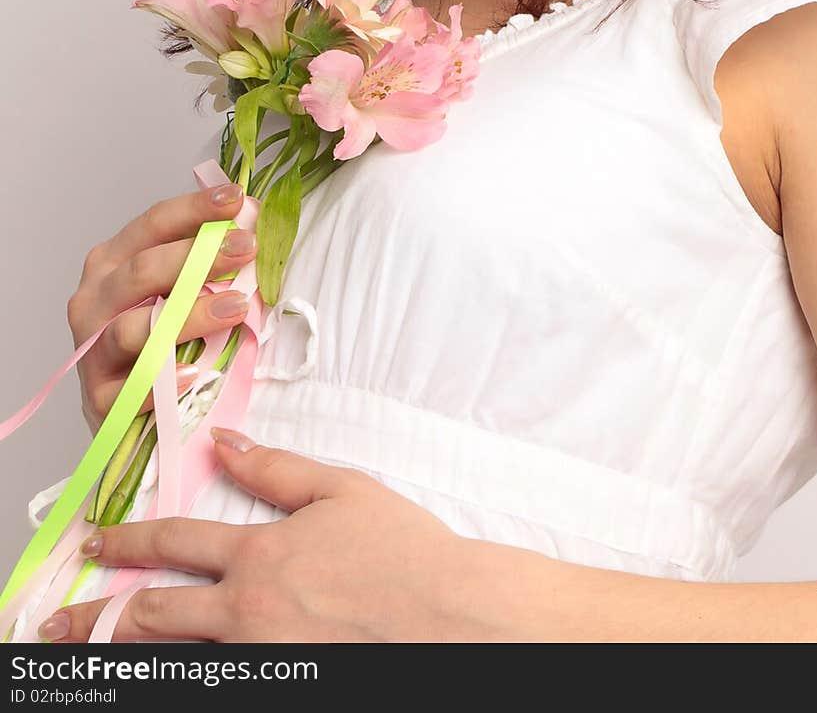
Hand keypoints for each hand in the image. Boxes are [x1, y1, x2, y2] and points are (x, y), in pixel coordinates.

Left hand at [38, 431, 483, 642]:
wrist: (448, 618)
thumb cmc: (403, 553)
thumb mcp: (341, 489)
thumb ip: (276, 468)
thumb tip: (226, 442)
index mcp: (258, 557)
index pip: (174, 544)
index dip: (128, 540)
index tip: (96, 539)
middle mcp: (246, 615)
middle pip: (153, 617)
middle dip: (99, 618)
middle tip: (60, 621)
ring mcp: (258, 658)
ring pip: (174, 660)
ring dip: (128, 654)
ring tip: (91, 652)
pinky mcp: (279, 682)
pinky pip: (214, 680)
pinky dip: (182, 673)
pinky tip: (165, 668)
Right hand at [66, 186, 255, 435]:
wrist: (128, 414)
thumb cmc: (161, 338)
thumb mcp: (180, 289)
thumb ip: (209, 258)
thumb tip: (256, 219)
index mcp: (112, 263)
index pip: (153, 225)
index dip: (194, 209)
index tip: (236, 199)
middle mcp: (94, 301)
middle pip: (142, 271)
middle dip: (198, 256)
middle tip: (247, 248)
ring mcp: (93, 351)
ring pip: (134, 328)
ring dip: (190, 315)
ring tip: (238, 307)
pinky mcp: (100, 400)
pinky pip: (131, 390)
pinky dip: (165, 381)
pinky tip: (197, 373)